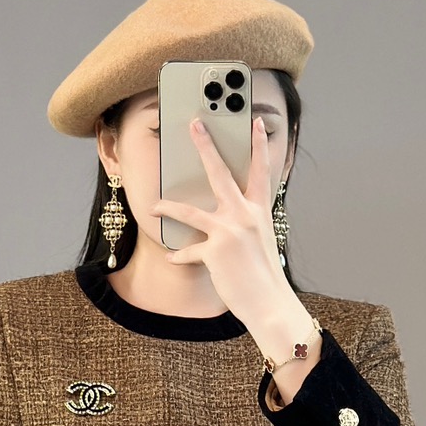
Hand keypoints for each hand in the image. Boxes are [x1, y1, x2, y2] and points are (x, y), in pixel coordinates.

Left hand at [152, 115, 301, 335]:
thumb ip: (247, 222)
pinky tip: (173, 257)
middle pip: (220, 173)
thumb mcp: (261, 240)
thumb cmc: (264, 274)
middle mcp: (244, 215)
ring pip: (190, 211)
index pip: (260, 170)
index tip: (256, 122)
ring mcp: (228, 231)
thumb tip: (232, 215)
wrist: (269, 303)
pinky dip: (180, 255)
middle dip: (206, 146)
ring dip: (169, 207)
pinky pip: (189, 251)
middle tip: (194, 124)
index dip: (259, 145)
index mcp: (259, 210)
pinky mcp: (214, 251)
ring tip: (156, 205)